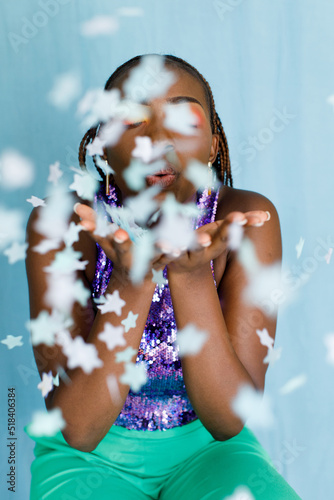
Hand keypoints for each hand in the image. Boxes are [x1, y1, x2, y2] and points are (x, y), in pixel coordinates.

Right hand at [73, 203, 175, 278]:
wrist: (134, 280)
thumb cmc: (118, 252)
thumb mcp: (104, 239)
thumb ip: (93, 223)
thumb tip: (76, 206)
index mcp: (112, 247)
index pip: (101, 237)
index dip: (94, 230)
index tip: (84, 223)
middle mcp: (126, 256)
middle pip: (123, 249)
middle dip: (121, 242)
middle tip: (120, 234)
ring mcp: (142, 262)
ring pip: (149, 255)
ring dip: (157, 249)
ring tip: (165, 244)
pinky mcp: (158, 265)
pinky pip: (166, 260)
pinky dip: (172, 254)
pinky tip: (179, 249)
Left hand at [153, 210, 270, 273]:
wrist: (184, 269)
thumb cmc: (206, 243)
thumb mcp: (220, 232)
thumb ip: (240, 224)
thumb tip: (266, 215)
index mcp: (218, 242)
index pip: (231, 232)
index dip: (239, 224)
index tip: (249, 216)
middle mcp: (207, 251)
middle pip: (219, 241)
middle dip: (228, 230)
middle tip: (237, 218)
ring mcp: (191, 256)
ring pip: (195, 249)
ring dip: (200, 243)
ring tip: (205, 238)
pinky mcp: (173, 258)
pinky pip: (170, 253)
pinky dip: (168, 249)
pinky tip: (167, 245)